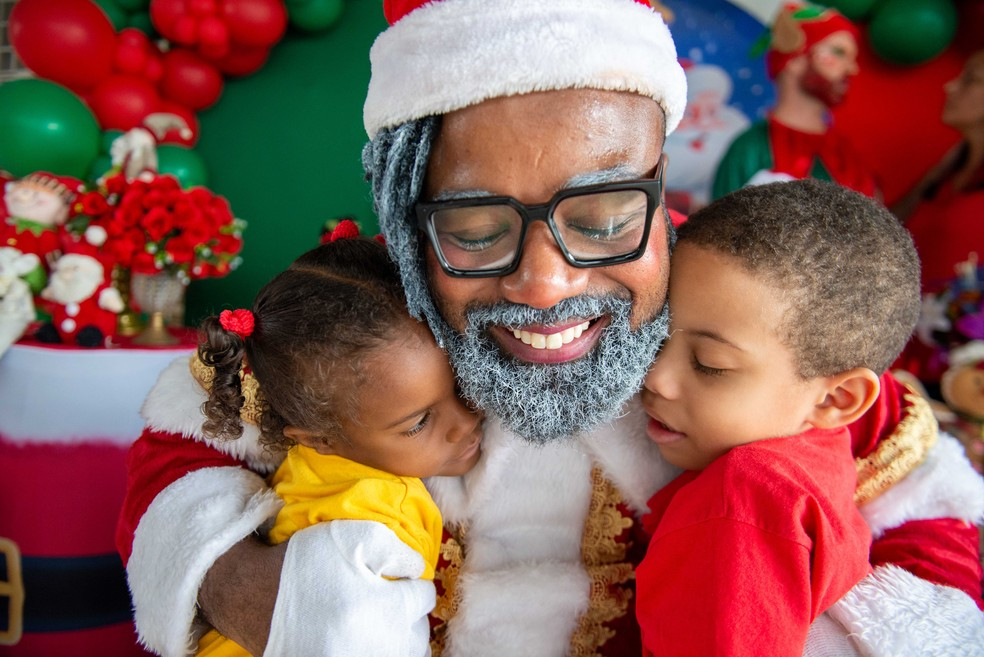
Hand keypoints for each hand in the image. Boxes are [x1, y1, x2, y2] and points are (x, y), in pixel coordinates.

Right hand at [264, 520, 435, 656]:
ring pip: (403, 656)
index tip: (400, 580)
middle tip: (391, 601)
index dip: (413, 583)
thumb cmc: (304, 562)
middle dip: (410, 616)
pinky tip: (366, 638)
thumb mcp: (352, 537)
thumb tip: (419, 571)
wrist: (250, 594)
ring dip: (400, 639)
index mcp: (380, 610)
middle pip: (417, 636)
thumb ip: (396, 550)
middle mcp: (372, 647)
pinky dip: (380, 651)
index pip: (423, 599)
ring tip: (380, 622)